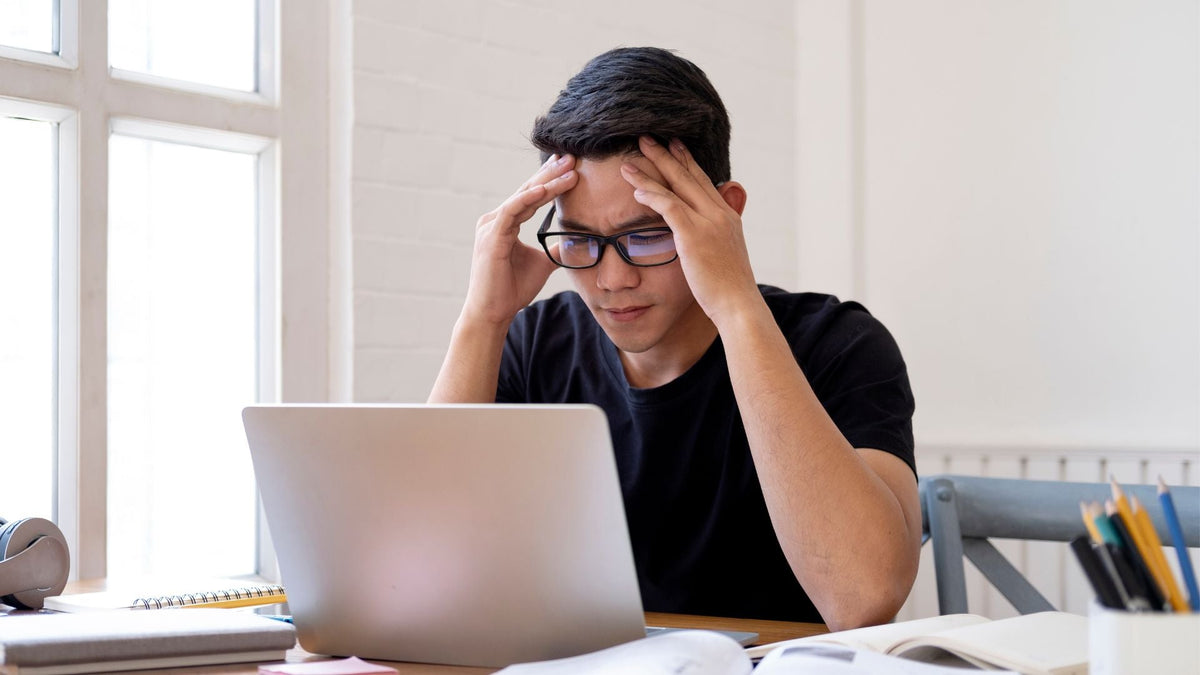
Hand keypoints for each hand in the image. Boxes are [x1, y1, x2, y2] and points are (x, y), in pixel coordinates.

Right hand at [464, 154, 578, 325]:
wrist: (493, 313)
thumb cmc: (511, 289)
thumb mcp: (542, 264)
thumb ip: (556, 250)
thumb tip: (577, 242)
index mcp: (505, 223)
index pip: (531, 196)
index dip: (550, 180)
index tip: (570, 167)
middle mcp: (496, 220)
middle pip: (527, 190)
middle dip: (550, 173)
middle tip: (571, 157)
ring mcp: (491, 227)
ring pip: (523, 197)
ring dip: (547, 182)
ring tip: (568, 170)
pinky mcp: (491, 237)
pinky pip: (511, 211)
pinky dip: (528, 198)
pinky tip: (545, 188)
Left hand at [619, 137, 758, 324]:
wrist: (738, 305)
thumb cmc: (729, 289)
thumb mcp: (726, 256)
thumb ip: (716, 238)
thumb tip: (709, 235)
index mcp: (726, 217)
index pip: (703, 181)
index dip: (687, 162)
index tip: (674, 146)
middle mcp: (719, 213)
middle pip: (688, 176)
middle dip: (666, 155)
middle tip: (647, 138)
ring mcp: (708, 222)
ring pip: (675, 187)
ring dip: (650, 171)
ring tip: (629, 160)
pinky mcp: (694, 235)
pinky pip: (668, 206)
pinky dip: (651, 195)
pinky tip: (635, 189)